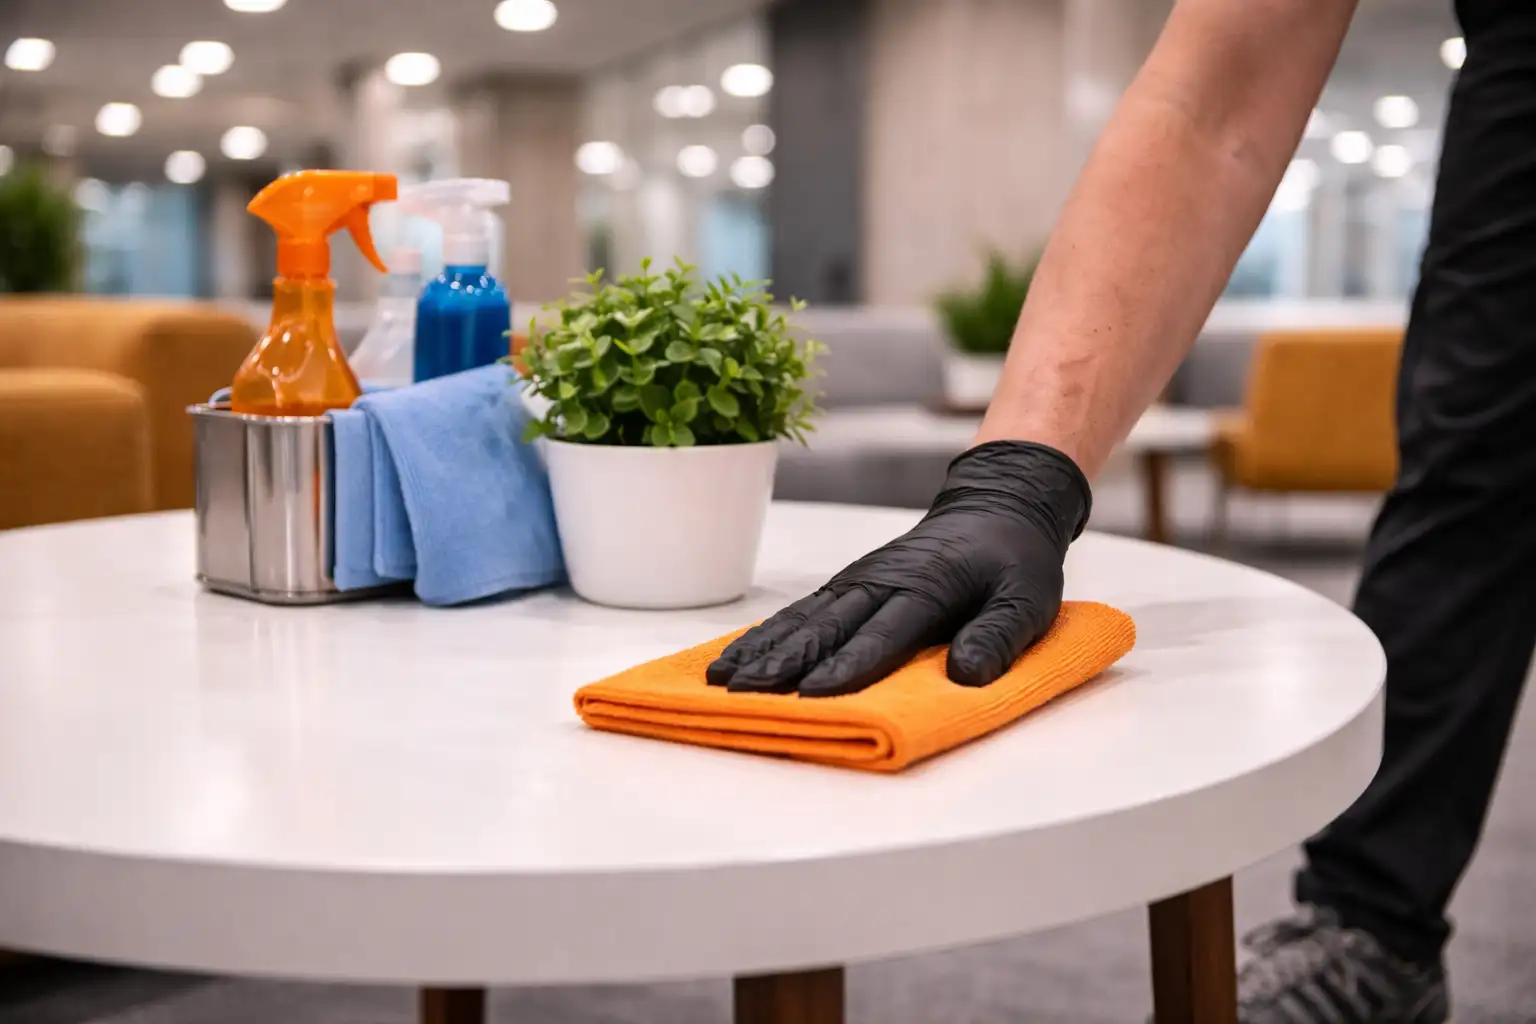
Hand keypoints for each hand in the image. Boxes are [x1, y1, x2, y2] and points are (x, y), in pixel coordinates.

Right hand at [707, 441, 1091, 697]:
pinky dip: (765, 634)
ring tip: (721, 678)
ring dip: (762, 649)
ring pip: (804, 618)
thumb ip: (998, 636)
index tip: (815, 694)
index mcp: (928, 586)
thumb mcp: (1028, 599)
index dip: (849, 664)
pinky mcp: (847, 585)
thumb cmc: (1013, 561)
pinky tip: (735, 656)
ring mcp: (858, 581)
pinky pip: (801, 612)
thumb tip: (965, 675)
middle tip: (746, 692)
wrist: (995, 507)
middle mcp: (882, 581)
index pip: (883, 632)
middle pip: (827, 627)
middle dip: (785, 662)